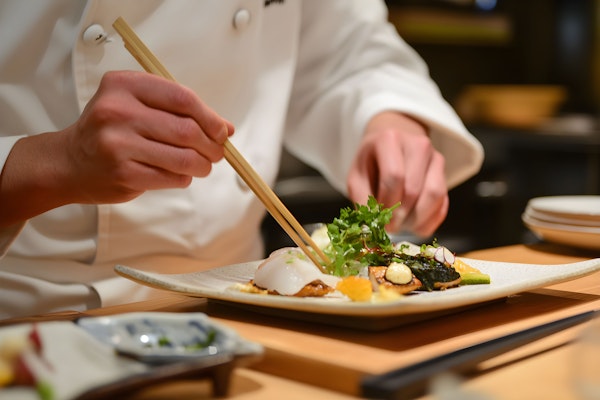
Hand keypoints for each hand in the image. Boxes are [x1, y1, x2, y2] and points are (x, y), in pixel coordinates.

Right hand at [63, 71, 233, 202]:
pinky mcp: (124, 173)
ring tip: (203, 165)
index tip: (221, 131)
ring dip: (203, 165)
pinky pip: (172, 177)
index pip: (182, 98)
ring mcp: (118, 144)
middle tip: (217, 152)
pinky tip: (180, 174)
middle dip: (211, 145)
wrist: (70, 163)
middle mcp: (118, 111)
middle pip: (186, 130)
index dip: (210, 117)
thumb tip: (225, 128)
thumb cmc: (112, 131)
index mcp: (124, 85)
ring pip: (183, 158)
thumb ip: (179, 111)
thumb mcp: (137, 105)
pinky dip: (185, 177)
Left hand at [346, 111, 447, 236]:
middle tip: (389, 227)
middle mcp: (418, 145)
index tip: (380, 219)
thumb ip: (362, 201)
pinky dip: (430, 221)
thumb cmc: (371, 164)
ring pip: (434, 196)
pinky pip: (443, 203)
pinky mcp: (445, 174)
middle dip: (401, 215)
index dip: (387, 204)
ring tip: (401, 226)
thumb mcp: (357, 178)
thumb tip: (372, 228)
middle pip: (414, 189)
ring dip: (417, 219)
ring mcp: (436, 158)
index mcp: (390, 140)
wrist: (390, 147)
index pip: (394, 177)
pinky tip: (414, 225)